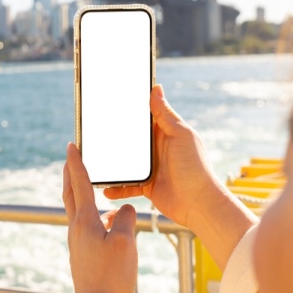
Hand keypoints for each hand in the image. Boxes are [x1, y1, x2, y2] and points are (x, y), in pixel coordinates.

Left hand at [63, 142, 136, 292]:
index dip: (76, 162)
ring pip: (78, 209)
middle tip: (72, 157)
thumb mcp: (124, 243)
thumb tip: (124, 209)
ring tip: (94, 185)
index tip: (71, 145)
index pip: (79, 182)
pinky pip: (86, 224)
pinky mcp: (82, 252)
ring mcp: (77, 240)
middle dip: (71, 173)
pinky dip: (94, 213)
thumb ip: (125, 219)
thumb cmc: (111, 275)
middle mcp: (76, 227)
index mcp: (84, 220)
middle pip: (70, 193)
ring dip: (83, 193)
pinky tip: (108, 220)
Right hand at [104, 84, 256, 269]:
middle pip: (129, 139)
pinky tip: (104, 187)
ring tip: (94, 159)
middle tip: (93, 130)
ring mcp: (150, 167)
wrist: (199, 204)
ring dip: (111, 161)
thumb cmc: (195, 167)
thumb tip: (156, 88)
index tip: (110, 100)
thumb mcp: (180, 135)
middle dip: (113, 135)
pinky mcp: (145, 185)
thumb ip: (166, 114)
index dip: (129, 109)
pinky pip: (126, 184)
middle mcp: (155, 148)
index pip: (143, 117)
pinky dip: (116, 186)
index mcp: (164, 132)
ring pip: (124, 161)